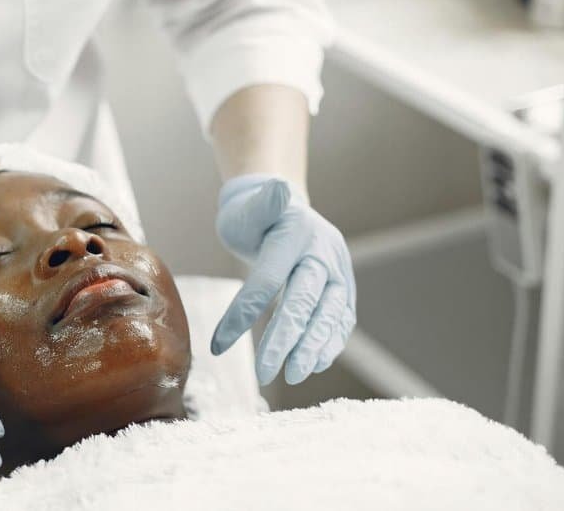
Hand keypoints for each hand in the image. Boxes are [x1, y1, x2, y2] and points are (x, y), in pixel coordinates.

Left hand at [212, 174, 355, 385]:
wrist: (284, 211)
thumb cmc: (254, 215)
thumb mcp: (248, 207)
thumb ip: (262, 204)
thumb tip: (279, 188)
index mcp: (294, 235)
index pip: (267, 280)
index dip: (243, 314)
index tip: (219, 345)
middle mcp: (322, 254)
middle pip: (305, 302)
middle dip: (286, 341)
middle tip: (265, 373)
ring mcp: (338, 272)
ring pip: (330, 314)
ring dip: (313, 348)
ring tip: (294, 376)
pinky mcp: (344, 288)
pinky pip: (341, 319)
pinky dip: (330, 343)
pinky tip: (315, 365)